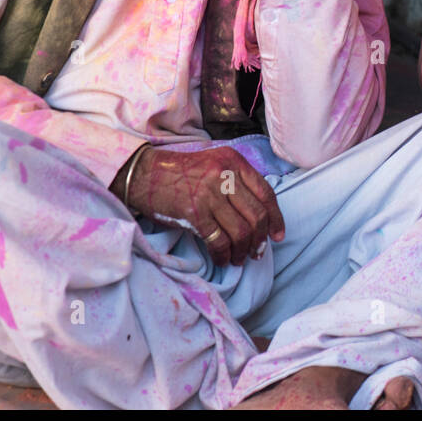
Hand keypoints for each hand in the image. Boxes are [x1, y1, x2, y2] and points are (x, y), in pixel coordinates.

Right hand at [124, 145, 285, 266]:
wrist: (143, 174)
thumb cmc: (179, 172)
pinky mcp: (194, 213)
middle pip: (256, 215)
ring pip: (240, 231)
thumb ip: (236, 180)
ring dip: (243, 250)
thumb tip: (258, 215)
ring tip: (240, 258)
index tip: (278, 235)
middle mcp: (225, 175)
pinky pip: (218, 240)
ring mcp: (210, 194)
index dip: (276, 218)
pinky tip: (223, 259)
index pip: (266, 193)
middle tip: (258, 252)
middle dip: (260, 239)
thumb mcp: (214, 164)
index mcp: (234, 161)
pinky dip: (223, 254)